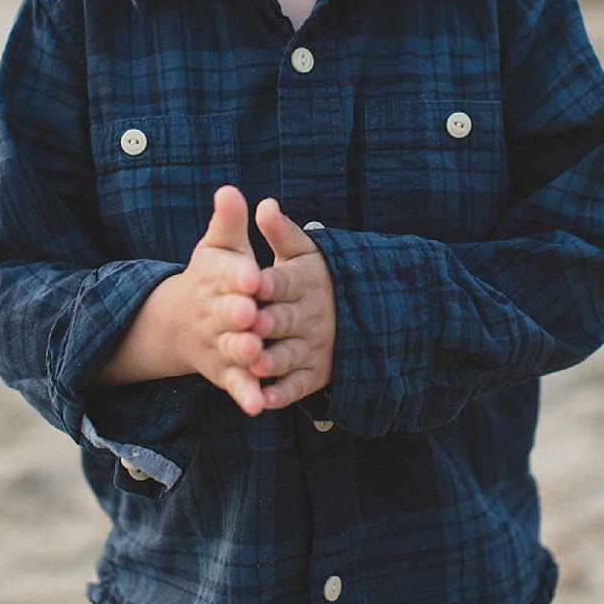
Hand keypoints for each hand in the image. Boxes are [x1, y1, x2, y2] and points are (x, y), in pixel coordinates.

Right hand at [100, 183, 271, 411]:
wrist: (180, 322)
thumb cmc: (213, 278)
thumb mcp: (219, 248)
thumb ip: (229, 222)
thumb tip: (230, 189)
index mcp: (217, 281)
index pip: (229, 277)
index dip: (239, 277)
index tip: (252, 274)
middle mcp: (215, 314)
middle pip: (228, 315)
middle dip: (239, 315)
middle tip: (253, 316)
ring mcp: (219, 345)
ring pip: (233, 350)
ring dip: (244, 354)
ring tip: (257, 356)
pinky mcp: (226, 372)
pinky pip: (237, 385)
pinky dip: (247, 395)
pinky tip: (260, 406)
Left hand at [245, 196, 335, 410]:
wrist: (352, 312)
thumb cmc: (313, 279)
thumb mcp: (302, 252)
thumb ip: (281, 232)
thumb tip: (265, 204)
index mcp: (305, 282)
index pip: (285, 281)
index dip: (269, 283)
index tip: (252, 282)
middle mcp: (311, 316)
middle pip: (287, 319)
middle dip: (270, 322)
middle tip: (251, 324)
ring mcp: (314, 347)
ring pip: (291, 354)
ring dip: (273, 360)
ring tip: (255, 363)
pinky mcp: (314, 374)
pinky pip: (298, 386)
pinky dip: (281, 394)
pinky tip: (262, 399)